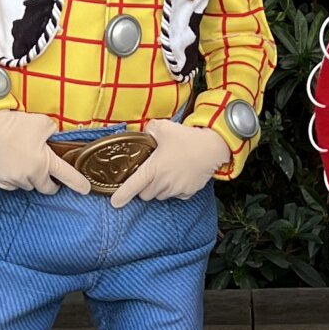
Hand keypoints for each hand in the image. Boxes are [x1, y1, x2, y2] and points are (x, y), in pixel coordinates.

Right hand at [0, 108, 89, 194]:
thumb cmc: (17, 123)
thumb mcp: (44, 123)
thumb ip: (54, 132)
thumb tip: (54, 136)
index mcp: (46, 162)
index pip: (68, 176)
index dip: (79, 184)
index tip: (85, 189)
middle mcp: (32, 174)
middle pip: (47, 189)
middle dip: (51, 185)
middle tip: (51, 178)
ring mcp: (16, 179)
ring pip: (29, 186)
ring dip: (32, 180)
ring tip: (28, 165)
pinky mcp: (1, 179)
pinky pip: (12, 186)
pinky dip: (15, 181)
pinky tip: (14, 170)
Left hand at [107, 117, 225, 206]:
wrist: (213, 148)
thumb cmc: (188, 138)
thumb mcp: (164, 127)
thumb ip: (149, 129)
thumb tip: (143, 132)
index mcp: (153, 168)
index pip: (132, 186)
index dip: (121, 195)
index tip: (115, 202)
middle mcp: (163, 182)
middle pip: (145, 194)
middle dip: (143, 187)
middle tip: (149, 174)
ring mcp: (176, 189)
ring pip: (159, 196)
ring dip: (158, 188)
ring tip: (166, 173)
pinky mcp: (187, 193)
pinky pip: (175, 196)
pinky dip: (173, 190)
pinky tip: (178, 176)